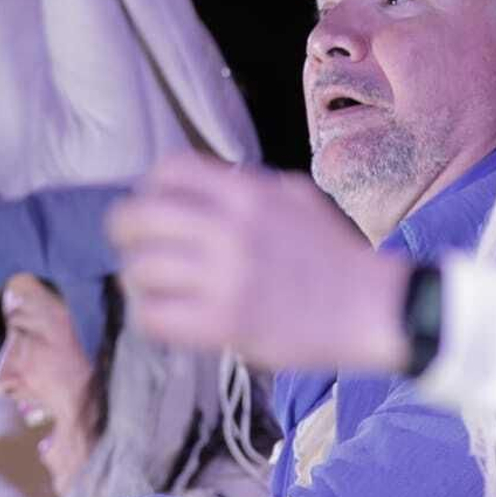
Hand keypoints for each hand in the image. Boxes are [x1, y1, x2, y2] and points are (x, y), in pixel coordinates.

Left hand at [107, 152, 411, 371]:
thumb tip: (197, 188)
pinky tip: (165, 314)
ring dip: (138, 277)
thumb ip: (246, 187)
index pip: (170, 171)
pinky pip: (155, 317)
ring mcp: (226, 278)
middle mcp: (231, 229)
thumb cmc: (332, 253)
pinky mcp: (225, 325)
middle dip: (125, 231)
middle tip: (133, 245)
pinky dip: (150, 315)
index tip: (155, 205)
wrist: (370, 307)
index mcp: (248, 193)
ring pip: (141, 269)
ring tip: (152, 285)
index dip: (151, 187)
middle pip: (140, 217)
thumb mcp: (295, 197)